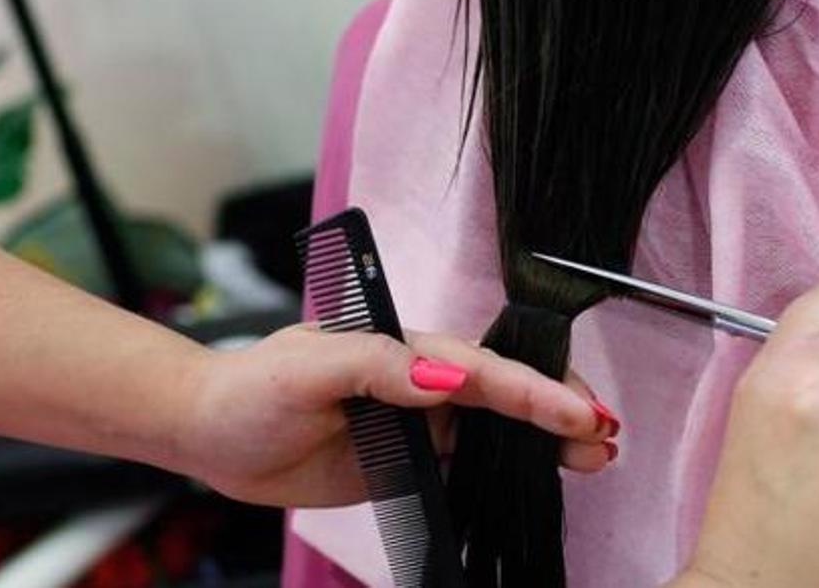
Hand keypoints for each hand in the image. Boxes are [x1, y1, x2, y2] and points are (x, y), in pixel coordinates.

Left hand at [180, 325, 618, 506]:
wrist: (212, 433)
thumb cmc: (251, 390)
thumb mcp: (306, 369)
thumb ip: (375, 365)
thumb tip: (444, 378)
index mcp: (404, 347)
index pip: (481, 369)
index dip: (534, 390)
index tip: (576, 411)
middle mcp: (421, 378)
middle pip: (505, 391)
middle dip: (559, 408)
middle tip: (606, 433)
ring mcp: (420, 417)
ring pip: (499, 425)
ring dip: (548, 437)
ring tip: (598, 454)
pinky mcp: (412, 454)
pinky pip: (473, 457)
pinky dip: (514, 463)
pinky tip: (546, 472)